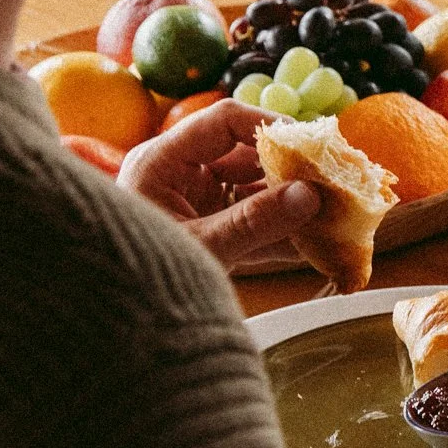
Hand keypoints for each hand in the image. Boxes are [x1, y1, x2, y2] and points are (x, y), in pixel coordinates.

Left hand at [117, 98, 320, 268]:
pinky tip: (316, 242)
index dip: (270, 125)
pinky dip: (284, 230)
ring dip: (294, 202)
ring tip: (334, 215)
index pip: (223, 120)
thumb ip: (255, 223)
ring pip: (256, 187)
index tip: (313, 146)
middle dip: (291, 168)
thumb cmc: (140, 278)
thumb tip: (311, 195)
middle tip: (335, 181)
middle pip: (246, 152)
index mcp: (162, 161)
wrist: (112, 326)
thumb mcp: (201, 248)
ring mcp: (197, 200)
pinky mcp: (212, 226)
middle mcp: (180, 173)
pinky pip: (255, 218)